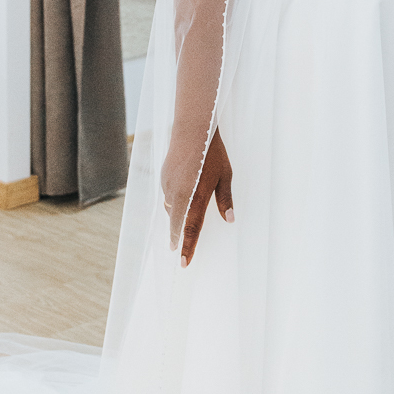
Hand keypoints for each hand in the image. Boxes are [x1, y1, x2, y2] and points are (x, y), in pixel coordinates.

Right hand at [179, 129, 233, 265]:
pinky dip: (174, 204)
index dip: (188, 247)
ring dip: (176, 220)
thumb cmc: (213, 152)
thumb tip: (229, 220)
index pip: (191, 229)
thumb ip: (225, 199)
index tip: (184, 264)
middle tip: (178, 252)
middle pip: (178, 224)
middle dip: (178, 239)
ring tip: (179, 230)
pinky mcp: (164, 178)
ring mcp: (168, 186)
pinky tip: (180, 202)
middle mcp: (179, 195)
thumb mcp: (225, 176)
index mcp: (196, 197)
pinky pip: (168, 197)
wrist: (192, 129)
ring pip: (172, 210)